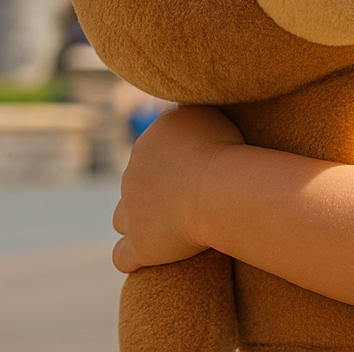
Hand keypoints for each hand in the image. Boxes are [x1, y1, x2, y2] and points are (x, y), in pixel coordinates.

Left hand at [112, 104, 243, 272]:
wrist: (219, 187)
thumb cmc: (223, 146)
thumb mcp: (208, 112)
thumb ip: (190, 112)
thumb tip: (183, 104)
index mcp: (148, 142)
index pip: (153, 150)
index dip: (172, 160)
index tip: (197, 166)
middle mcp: (131, 174)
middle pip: (137, 181)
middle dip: (155, 188)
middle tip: (189, 194)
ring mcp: (131, 212)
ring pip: (123, 216)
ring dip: (138, 218)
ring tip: (166, 223)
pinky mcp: (139, 246)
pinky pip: (123, 257)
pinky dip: (133, 256)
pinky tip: (148, 255)